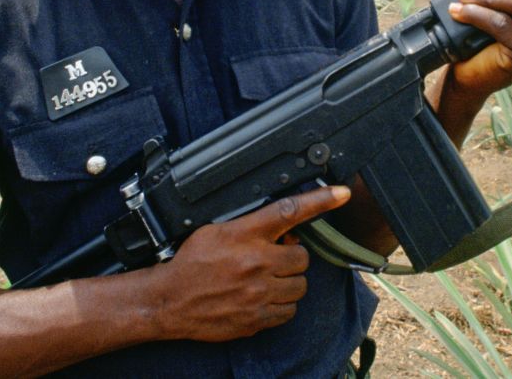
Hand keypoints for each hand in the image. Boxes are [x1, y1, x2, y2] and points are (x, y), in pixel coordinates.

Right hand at [153, 185, 350, 341]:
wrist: (170, 301)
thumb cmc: (191, 263)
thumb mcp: (217, 230)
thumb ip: (251, 227)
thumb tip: (283, 230)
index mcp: (245, 234)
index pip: (289, 211)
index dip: (319, 200)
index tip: (341, 193)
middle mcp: (256, 262)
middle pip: (302, 258)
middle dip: (292, 258)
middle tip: (274, 260)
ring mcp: (258, 293)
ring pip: (299, 286)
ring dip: (288, 283)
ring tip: (267, 281)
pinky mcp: (257, 318)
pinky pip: (289, 311)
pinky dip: (281, 305)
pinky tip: (262, 299)